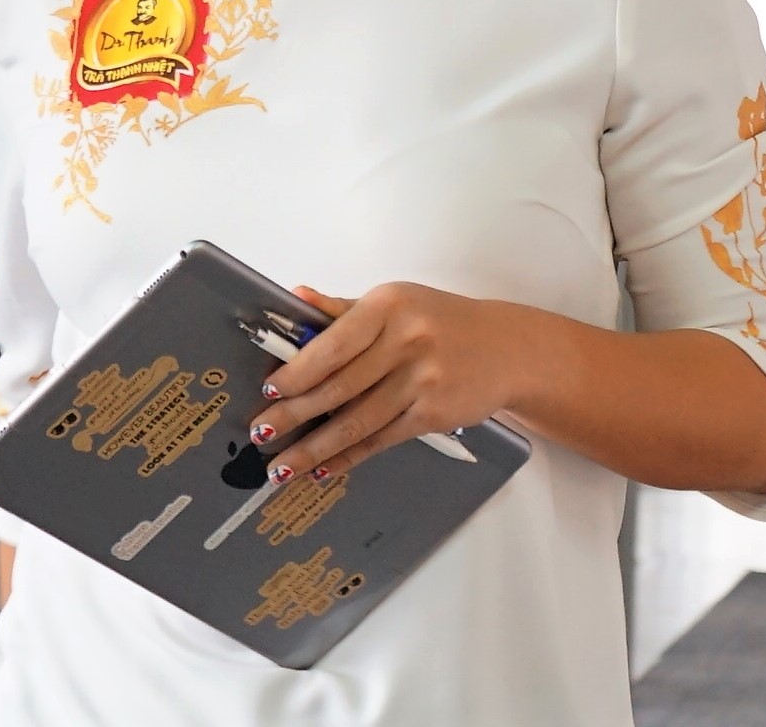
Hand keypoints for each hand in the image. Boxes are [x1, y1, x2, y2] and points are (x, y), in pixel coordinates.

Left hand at [249, 282, 515, 484]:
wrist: (505, 349)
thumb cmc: (441, 321)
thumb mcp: (395, 302)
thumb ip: (342, 309)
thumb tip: (295, 299)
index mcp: (389, 306)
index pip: (333, 343)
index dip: (298, 371)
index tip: (269, 389)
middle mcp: (406, 341)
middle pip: (339, 387)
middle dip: (294, 414)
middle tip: (261, 434)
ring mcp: (422, 381)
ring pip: (357, 421)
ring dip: (314, 447)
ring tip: (281, 465)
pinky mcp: (434, 415)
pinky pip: (381, 440)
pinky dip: (349, 457)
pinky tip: (323, 467)